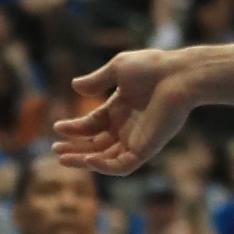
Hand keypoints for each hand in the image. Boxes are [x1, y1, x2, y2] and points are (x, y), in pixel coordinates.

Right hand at [55, 51, 200, 175]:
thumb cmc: (152, 68)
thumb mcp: (118, 69)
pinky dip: (103, 166)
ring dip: (83, 160)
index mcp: (119, 109)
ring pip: (105, 159)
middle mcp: (126, 127)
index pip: (92, 125)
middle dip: (75, 148)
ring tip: (62, 158)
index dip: (75, 128)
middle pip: (96, 144)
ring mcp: (136, 140)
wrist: (178, 76)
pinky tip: (86, 159)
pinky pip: (121, 165)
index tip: (58, 127)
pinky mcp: (145, 150)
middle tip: (55, 149)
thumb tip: (75, 86)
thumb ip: (97, 80)